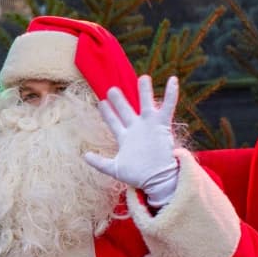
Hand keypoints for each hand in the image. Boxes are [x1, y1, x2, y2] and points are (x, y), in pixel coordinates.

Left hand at [84, 75, 179, 207]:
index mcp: (125, 137)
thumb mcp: (114, 169)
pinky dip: (171, 94)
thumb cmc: (137, 175)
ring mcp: (149, 126)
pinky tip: (173, 80)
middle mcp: (136, 129)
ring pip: (145, 104)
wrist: (156, 179)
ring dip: (144, 91)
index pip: (113, 121)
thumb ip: (99, 162)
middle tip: (111, 88)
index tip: (101, 102)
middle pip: (126, 110)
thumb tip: (84, 156)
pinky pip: (168, 106)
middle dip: (119, 99)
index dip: (107, 113)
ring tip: (143, 77)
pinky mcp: (162, 125)